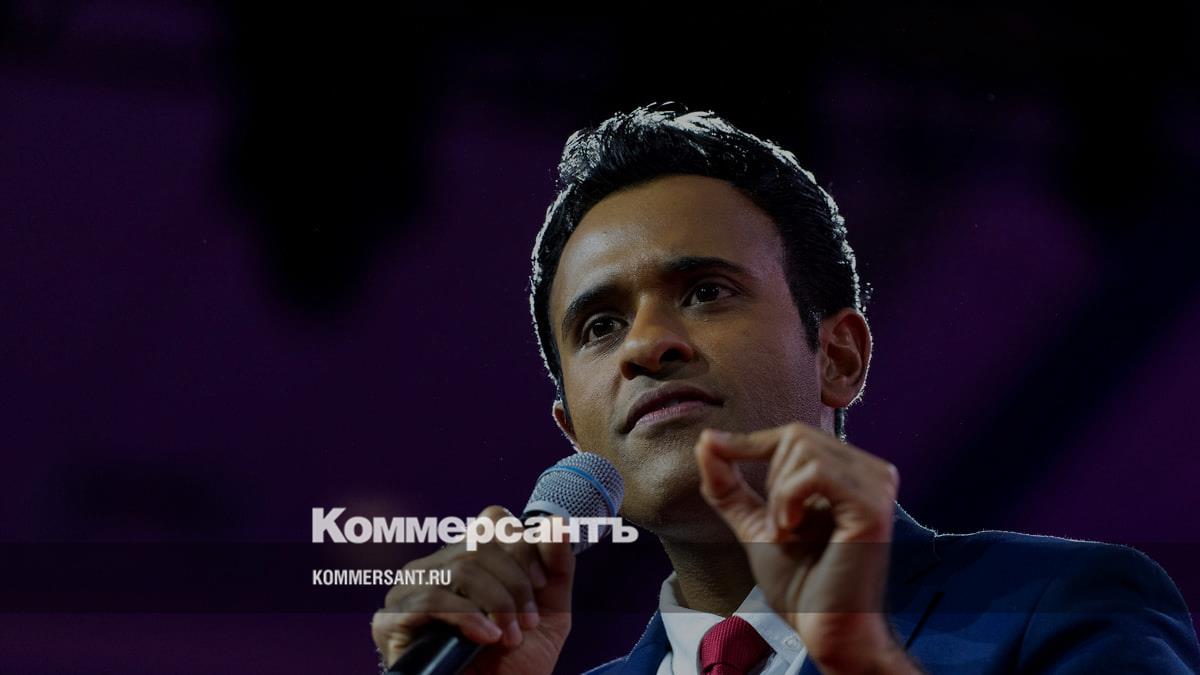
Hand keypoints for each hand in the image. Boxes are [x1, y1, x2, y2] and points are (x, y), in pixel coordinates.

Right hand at [370, 505, 573, 674]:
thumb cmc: (513, 664)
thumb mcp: (549, 613)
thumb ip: (557, 567)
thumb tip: (557, 523)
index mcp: (469, 559)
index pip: (493, 520)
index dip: (521, 548)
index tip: (540, 586)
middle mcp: (436, 566)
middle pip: (480, 543)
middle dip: (514, 585)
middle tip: (527, 621)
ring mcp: (409, 589)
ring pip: (460, 567)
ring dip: (496, 604)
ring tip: (509, 637)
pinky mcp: (392, 617)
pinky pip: (432, 598)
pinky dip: (468, 617)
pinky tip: (486, 638)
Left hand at [695, 423, 919, 674]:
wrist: (822, 627)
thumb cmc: (799, 583)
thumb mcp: (755, 524)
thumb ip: (730, 485)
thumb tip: (706, 439)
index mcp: (850, 473)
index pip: (795, 435)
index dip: (750, 442)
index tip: (712, 446)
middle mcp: (870, 472)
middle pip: (796, 436)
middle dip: (771, 480)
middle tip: (780, 526)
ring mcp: (877, 486)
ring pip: (803, 448)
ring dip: (779, 495)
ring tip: (788, 532)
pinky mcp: (873, 505)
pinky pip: (815, 472)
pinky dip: (790, 500)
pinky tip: (794, 530)